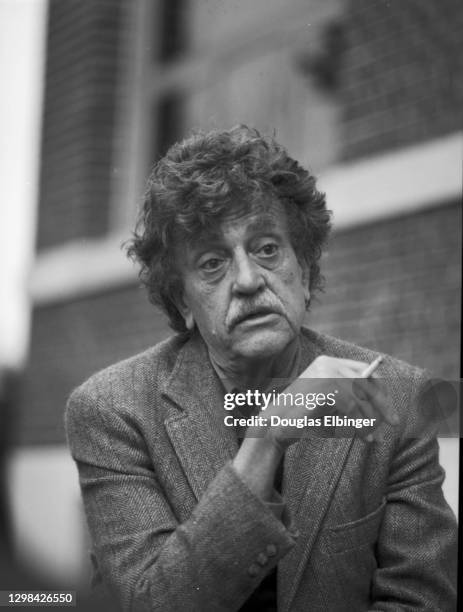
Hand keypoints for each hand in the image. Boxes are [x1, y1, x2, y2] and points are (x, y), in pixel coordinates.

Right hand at [259, 355, 395, 450]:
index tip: (388, 406)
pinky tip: (364, 436)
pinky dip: (360, 424)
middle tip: (394, 422)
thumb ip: (349, 395)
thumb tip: (382, 403)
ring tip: (372, 436)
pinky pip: (351, 408)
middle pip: (366, 381)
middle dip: (382, 404)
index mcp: (328, 363)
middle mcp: (327, 364)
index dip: (380, 388)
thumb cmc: (303, 416)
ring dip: (370, 419)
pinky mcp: (322, 389)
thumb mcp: (329, 400)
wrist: (275, 425)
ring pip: (360, 398)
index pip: (364, 370)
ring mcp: (324, 375)